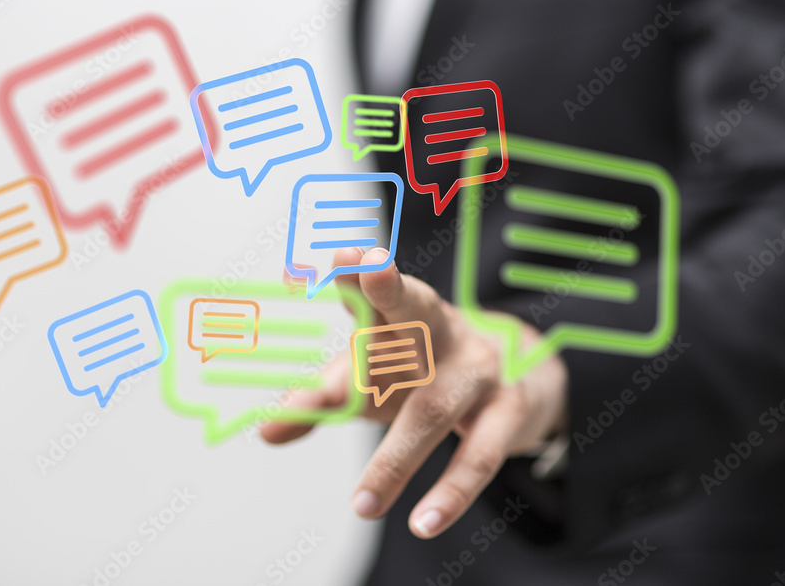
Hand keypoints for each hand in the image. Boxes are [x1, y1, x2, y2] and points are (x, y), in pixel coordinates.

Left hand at [261, 247, 567, 538]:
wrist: (521, 375)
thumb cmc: (425, 370)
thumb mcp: (373, 377)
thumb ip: (320, 401)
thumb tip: (264, 431)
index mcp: (402, 315)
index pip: (370, 292)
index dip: (350, 277)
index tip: (326, 261)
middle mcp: (440, 331)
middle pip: (414, 307)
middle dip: (386, 289)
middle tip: (364, 265)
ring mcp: (477, 370)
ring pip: (435, 409)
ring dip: (396, 459)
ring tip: (361, 505)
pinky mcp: (507, 413)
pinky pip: (480, 456)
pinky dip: (451, 493)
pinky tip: (423, 522)